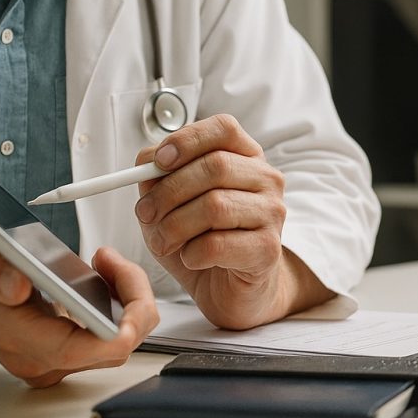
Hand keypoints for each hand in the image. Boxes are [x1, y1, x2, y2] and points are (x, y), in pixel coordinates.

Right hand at [0, 223, 156, 387]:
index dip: (116, 331)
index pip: (77, 349)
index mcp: (14, 336)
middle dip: (130, 299)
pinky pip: (108, 338)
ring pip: (117, 342)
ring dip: (126, 301)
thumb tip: (15, 286)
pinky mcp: (64, 356)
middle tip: (109, 259)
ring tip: (105, 263)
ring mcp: (53, 361)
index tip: (131, 304)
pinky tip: (103, 278)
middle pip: (112, 347)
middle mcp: (38, 358)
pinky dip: (118, 307)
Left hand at [134, 114, 326, 329]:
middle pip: (215, 167)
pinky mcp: (267, 250)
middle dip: (168, 192)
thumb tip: (147, 166)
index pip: (224, 128)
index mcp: (245, 157)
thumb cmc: (203, 239)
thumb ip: (159, 177)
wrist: (231, 288)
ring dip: (174, 226)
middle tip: (146, 214)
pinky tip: (191, 258)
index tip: (159, 161)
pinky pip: (218, 244)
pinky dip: (191, 253)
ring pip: (215, 206)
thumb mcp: (172, 202)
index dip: (187, 140)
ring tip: (162, 242)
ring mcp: (272, 213)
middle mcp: (266, 180)